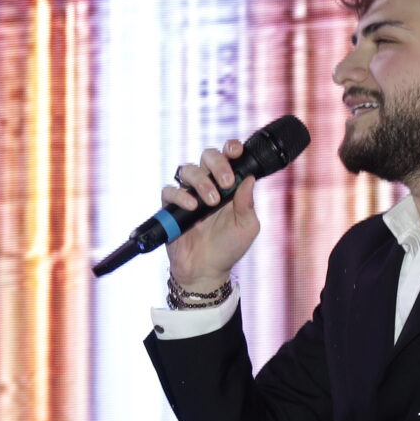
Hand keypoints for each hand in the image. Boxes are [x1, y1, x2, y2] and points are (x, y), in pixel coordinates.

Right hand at [163, 140, 261, 294]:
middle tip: (226, 182)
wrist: (207, 271)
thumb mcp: (247, 227)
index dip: (231, 148)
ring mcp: (188, 195)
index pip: (228, 157)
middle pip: (207, 156)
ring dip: (201, 181)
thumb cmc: (229, 248)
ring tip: (211, 201)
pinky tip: (193, 208)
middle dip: (217, 163)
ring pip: (188, 169)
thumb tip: (250, 178)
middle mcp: (208, 185)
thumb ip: (247, 203)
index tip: (236, 151)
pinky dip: (180, 196)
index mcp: (228, 186)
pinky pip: (169, 191)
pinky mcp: (171, 208)